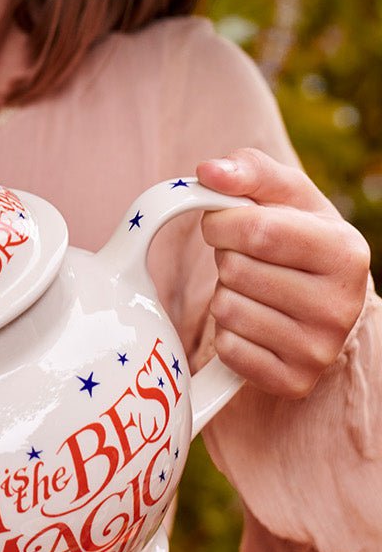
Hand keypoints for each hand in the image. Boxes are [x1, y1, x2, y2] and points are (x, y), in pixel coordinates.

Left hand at [196, 148, 370, 398]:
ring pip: (227, 310)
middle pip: (236, 270)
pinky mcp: (294, 381)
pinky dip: (228, 333)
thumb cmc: (296, 234)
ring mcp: (320, 349)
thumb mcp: (285, 194)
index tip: (221, 223)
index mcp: (345, 251)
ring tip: (254, 289)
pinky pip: (229, 350)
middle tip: (248, 260)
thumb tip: (207, 173)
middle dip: (226, 257)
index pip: (256, 230)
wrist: (323, 298)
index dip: (221, 222)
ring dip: (225, 294)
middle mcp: (341, 305)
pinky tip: (254, 321)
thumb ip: (247, 171)